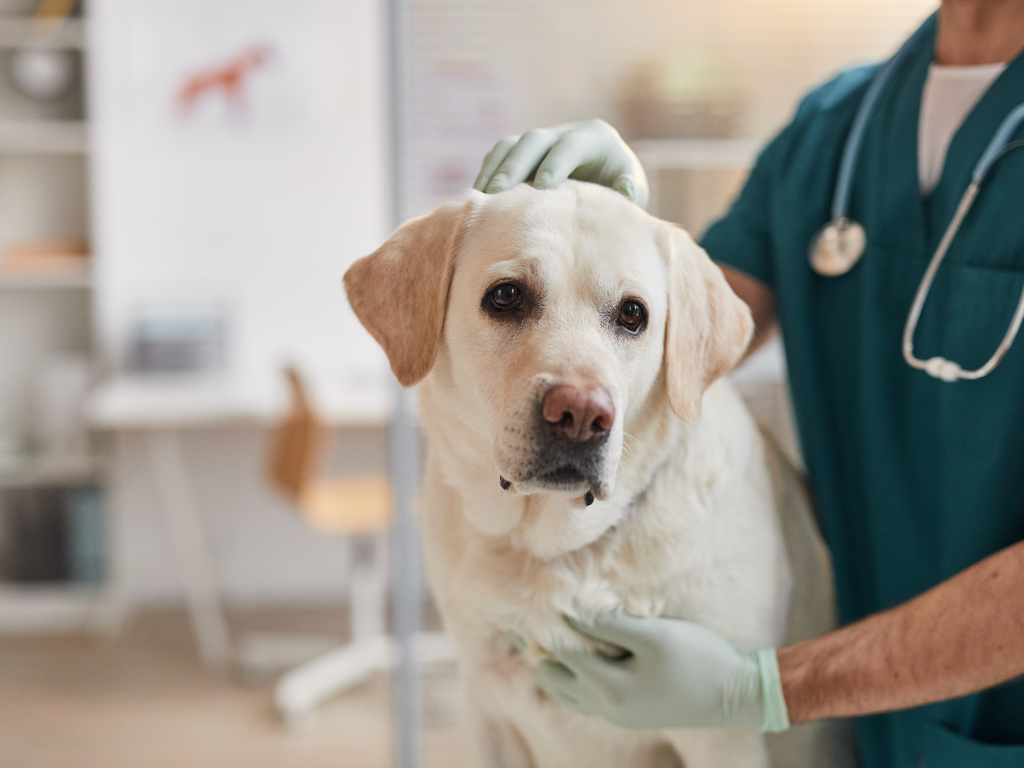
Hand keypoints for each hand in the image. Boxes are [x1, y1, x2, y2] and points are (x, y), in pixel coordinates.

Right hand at [473, 119, 649, 207]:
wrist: (609, 181)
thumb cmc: (621, 190)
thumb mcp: (634, 191)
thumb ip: (630, 192)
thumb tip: (625, 188)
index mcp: (596, 137)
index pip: (570, 146)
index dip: (555, 164)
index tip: (541, 188)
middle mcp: (566, 132)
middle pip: (534, 140)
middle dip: (515, 165)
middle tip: (497, 193)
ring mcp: (543, 139)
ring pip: (512, 144)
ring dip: (495, 168)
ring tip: (481, 196)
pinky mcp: (526, 151)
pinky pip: (501, 155)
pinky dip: (489, 172)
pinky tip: (479, 197)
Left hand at [535, 614, 789, 730]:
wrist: (736, 695)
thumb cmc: (699, 658)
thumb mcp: (655, 635)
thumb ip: (610, 625)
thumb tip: (568, 611)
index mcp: (610, 688)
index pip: (561, 652)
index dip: (544, 624)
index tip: (532, 598)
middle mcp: (606, 707)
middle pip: (552, 676)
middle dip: (537, 647)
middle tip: (525, 615)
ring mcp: (614, 714)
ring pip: (563, 691)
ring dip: (550, 663)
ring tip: (538, 633)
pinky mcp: (625, 713)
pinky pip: (581, 698)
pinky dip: (568, 676)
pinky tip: (571, 655)